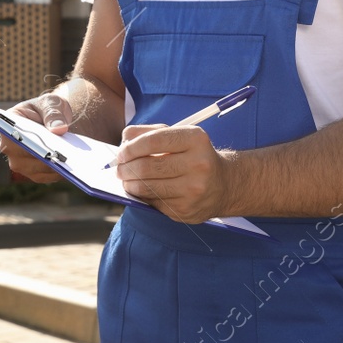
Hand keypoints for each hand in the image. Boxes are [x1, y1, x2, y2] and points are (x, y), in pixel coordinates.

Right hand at [0, 93, 75, 182]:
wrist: (55, 120)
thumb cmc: (48, 109)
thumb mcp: (51, 103)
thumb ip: (53, 113)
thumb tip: (58, 129)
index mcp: (7, 126)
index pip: (13, 138)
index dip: (27, 144)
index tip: (41, 147)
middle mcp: (9, 147)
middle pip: (24, 159)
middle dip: (43, 159)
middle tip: (62, 158)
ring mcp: (20, 162)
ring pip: (36, 170)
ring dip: (52, 168)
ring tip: (70, 163)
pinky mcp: (34, 172)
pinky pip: (46, 176)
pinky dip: (58, 173)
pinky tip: (71, 168)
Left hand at [116, 124, 235, 223]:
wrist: (223, 185)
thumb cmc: (192, 155)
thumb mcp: (177, 136)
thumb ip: (148, 132)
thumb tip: (124, 141)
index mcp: (195, 139)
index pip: (154, 141)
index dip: (131, 147)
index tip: (121, 153)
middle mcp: (198, 164)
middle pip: (147, 166)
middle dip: (126, 168)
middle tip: (118, 169)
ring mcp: (194, 190)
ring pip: (147, 187)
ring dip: (130, 184)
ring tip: (126, 180)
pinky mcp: (187, 210)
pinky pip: (154, 203)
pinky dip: (143, 196)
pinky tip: (143, 191)